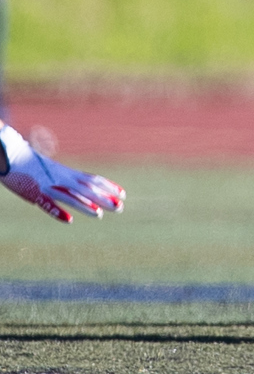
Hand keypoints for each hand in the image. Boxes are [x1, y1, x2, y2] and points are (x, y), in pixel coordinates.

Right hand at [0, 123, 124, 222]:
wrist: (10, 154)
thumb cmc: (31, 164)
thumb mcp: (53, 171)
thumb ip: (67, 178)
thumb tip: (82, 183)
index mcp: (66, 173)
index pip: (92, 179)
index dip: (108, 186)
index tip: (123, 194)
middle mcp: (60, 178)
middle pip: (86, 189)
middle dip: (103, 198)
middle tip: (120, 208)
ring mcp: (47, 185)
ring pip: (69, 196)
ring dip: (84, 205)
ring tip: (99, 215)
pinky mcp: (32, 192)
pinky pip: (46, 202)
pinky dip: (56, 210)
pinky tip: (68, 220)